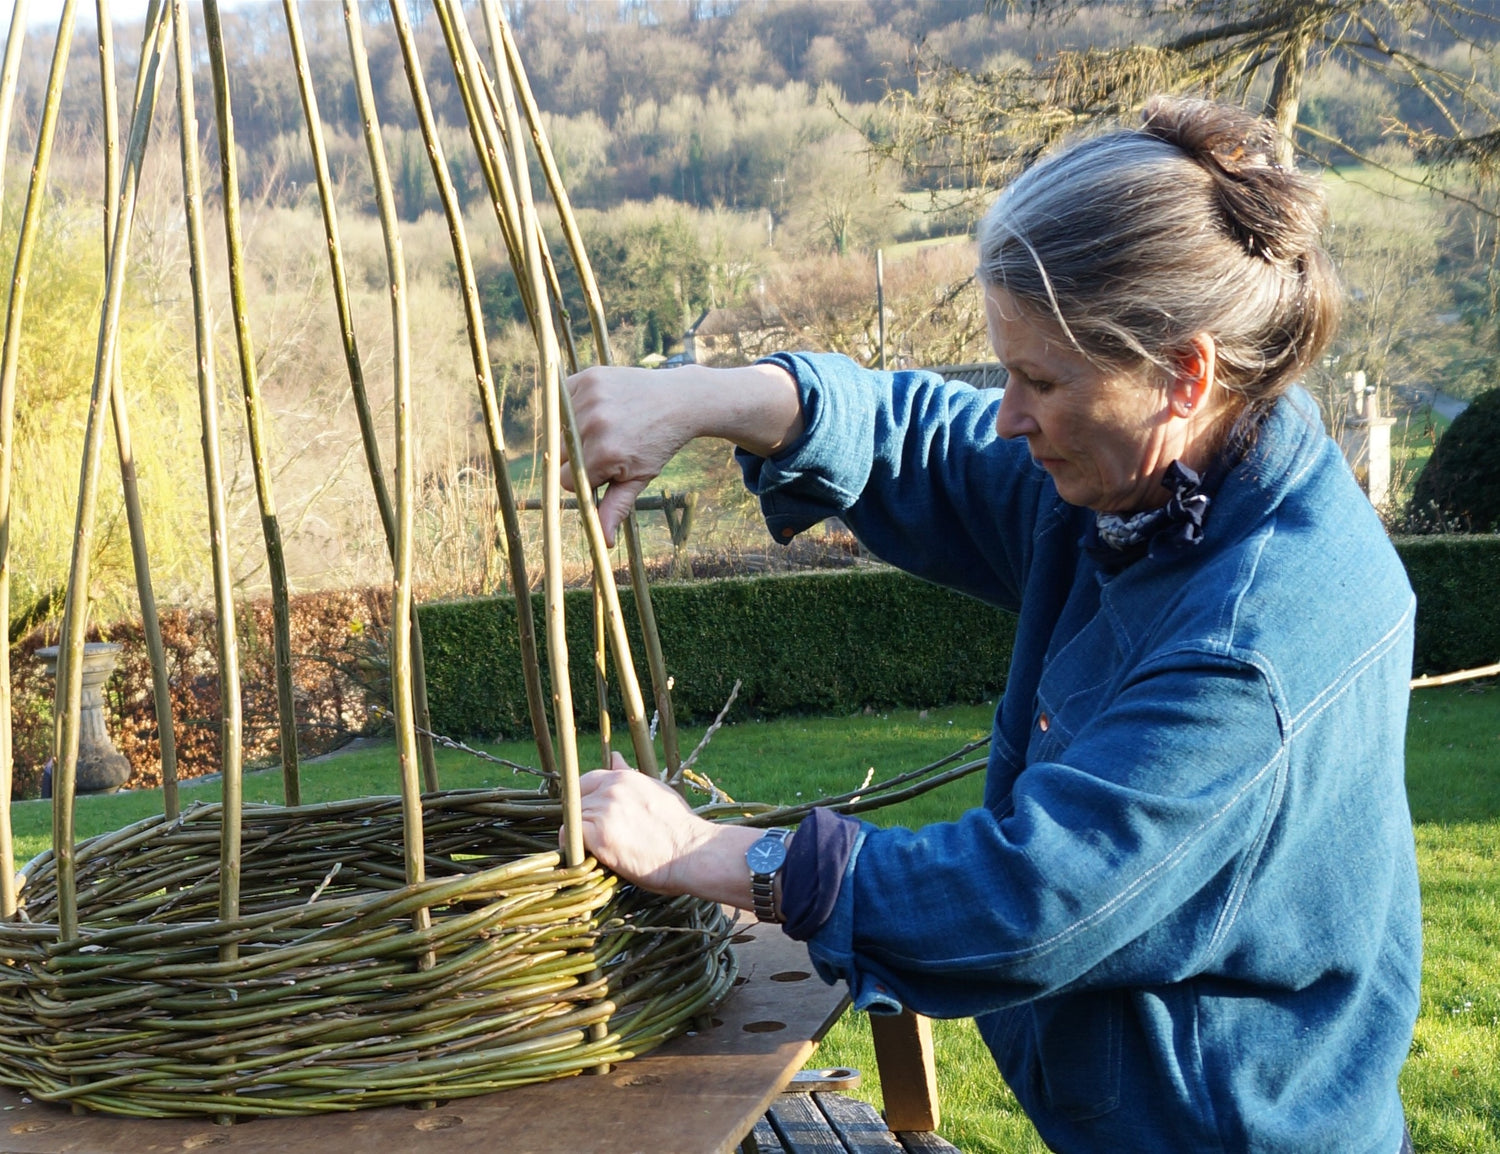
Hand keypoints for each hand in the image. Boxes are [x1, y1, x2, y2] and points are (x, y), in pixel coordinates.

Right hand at [562, 366, 698, 545]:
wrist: (679, 400)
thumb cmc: (659, 443)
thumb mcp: (639, 478)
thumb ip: (616, 507)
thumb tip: (603, 541)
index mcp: (604, 455)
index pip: (568, 481)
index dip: (587, 479)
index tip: (607, 468)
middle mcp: (593, 425)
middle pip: (562, 456)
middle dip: (581, 456)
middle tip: (611, 445)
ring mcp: (589, 398)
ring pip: (559, 429)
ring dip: (576, 431)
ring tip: (607, 425)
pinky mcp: (587, 377)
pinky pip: (561, 399)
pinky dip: (572, 405)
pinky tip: (598, 407)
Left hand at [577, 753, 760, 905]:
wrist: (692, 852)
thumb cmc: (679, 827)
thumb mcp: (657, 791)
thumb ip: (630, 775)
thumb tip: (616, 756)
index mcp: (624, 777)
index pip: (587, 780)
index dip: (587, 799)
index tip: (594, 816)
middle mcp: (611, 789)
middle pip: (576, 800)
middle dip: (582, 817)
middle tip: (597, 837)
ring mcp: (604, 810)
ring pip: (574, 819)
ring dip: (581, 835)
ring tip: (598, 850)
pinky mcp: (599, 834)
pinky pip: (570, 837)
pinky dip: (574, 848)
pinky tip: (591, 856)